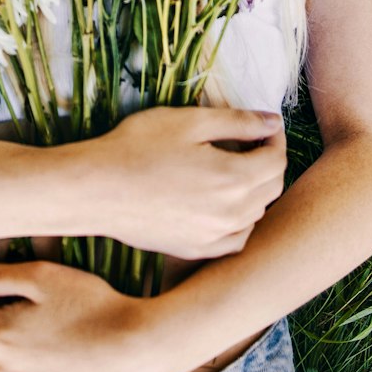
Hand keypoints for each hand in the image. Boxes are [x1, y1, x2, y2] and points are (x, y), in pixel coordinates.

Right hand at [95, 105, 286, 258]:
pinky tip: (225, 206)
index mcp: (234, 179)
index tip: (264, 126)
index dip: (275, 138)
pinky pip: (235, 239)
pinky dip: (240, 221)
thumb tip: (272, 121)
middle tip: (252, 143)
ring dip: (256, 190)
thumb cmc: (137, 148)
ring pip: (256, 214)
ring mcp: (213, 237)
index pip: (276, 159)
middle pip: (271, 188)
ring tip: (236, 168)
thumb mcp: (189, 121)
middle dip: (269, 162)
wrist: (95, 189)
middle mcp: (232, 214)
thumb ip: (237, 121)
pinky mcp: (194, 250)